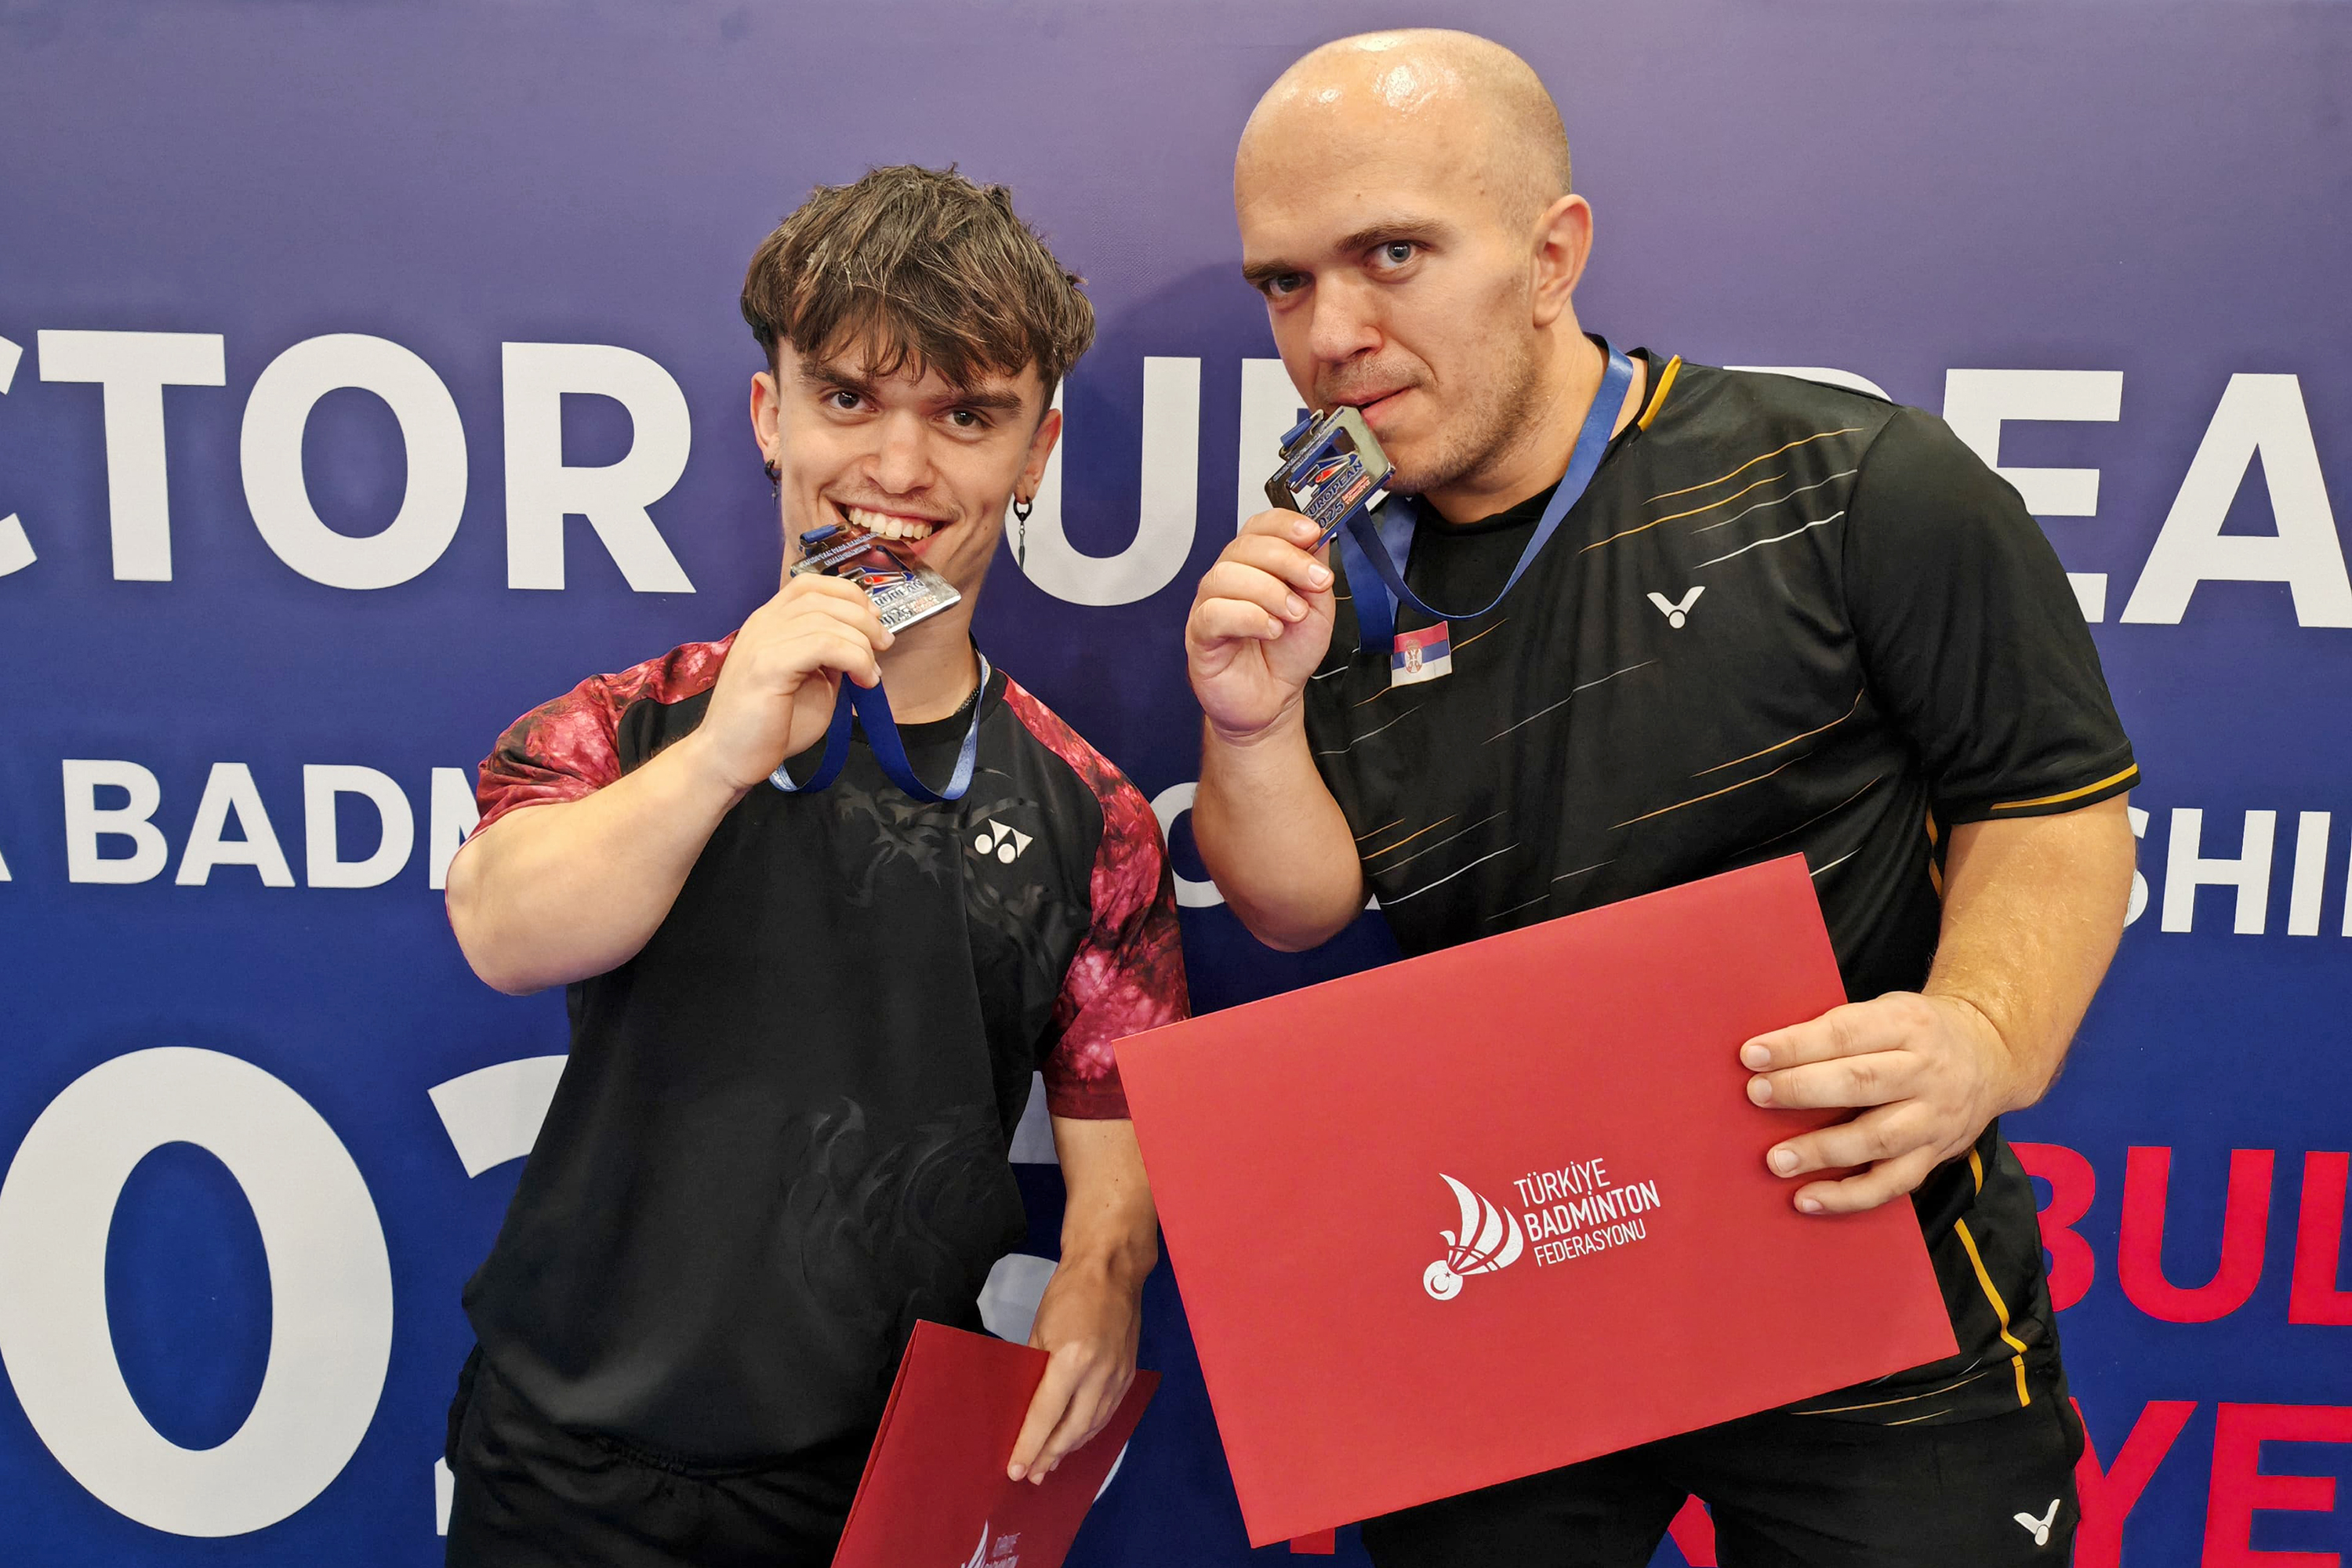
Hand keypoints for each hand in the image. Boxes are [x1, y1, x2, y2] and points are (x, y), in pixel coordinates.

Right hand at [688, 568, 892, 794]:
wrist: (728, 759)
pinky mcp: (768, 665)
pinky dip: (853, 659)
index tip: (873, 620)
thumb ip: (829, 658)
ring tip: (871, 674)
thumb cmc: (769, 727)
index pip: (810, 585)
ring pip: (826, 620)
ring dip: (861, 644)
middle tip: (885, 645)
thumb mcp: (811, 683)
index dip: (848, 594)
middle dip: (864, 618)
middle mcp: (763, 623)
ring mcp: (762, 641)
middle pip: (823, 597)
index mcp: (769, 623)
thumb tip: (859, 643)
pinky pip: (823, 645)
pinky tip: (862, 681)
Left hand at [1004, 1257, 1141, 1484]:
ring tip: (1050, 1463)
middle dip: (1050, 1455)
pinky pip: (1108, 1413)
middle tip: (1032, 1475)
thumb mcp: (1040, 1330)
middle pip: (1073, 1429)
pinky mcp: (1129, 1374)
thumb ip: (1035, 1370)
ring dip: (1070, 1447)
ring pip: (1093, 1426)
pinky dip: (1089, 1430)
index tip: (1015, 1469)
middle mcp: (1100, 1374)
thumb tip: (1026, 1406)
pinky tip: (1075, 1438)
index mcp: (1072, 1359)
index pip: (1046, 1414)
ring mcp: (1119, 1376)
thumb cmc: (1068, 1293)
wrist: (1112, 1269)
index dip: (1029, 1444)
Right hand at [1185, 510, 1337, 743]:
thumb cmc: (1287, 654)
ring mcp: (1209, 605)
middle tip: (1316, 581)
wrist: (1273, 700)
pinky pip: (1214, 613)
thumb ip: (1315, 575)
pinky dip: (1248, 616)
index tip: (1312, 532)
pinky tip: (1271, 629)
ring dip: (1269, 591)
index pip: (1259, 527)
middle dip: (1287, 559)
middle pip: (1244, 546)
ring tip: (1294, 615)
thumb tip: (1320, 537)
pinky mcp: (1199, 635)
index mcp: (1254, 565)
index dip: (1284, 524)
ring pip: (1226, 575)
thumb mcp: (1317, 610)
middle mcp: (1227, 578)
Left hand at [1740, 991, 2021, 1214]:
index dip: (1797, 1045)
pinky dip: (1848, 1196)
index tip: (1751, 1055)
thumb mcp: (1887, 1010)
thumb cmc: (1915, 1032)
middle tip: (1757, 1096)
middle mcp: (1926, 1072)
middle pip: (1862, 1083)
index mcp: (1908, 1024)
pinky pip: (1892, 1184)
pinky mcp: (1936, 1156)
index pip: (1846, 1033)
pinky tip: (1808, 1199)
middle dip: (1804, 1090)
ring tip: (1776, 1160)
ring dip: (1822, 1151)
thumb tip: (1765, 1055)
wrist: (1989, 1055)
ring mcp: (1934, 1118)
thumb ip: (1839, 1029)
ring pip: (1877, 1139)